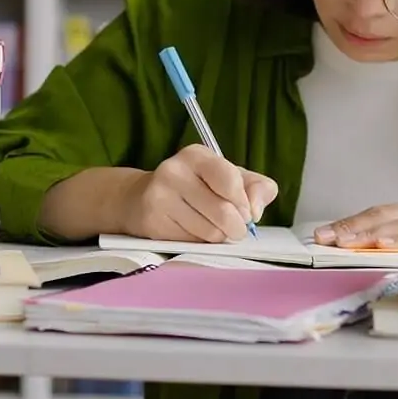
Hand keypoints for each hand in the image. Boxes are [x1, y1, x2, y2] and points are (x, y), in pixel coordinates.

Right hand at [121, 144, 277, 242]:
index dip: (244, 203)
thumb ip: (256, 188)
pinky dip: (199, 242)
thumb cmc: (197, 187)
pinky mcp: (153, 222)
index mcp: (197, 155)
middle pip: (223, 212)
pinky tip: (190, 230)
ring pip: (210, 232)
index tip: (247, 213)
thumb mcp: (230, 177)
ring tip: (209, 225)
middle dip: (236, 226)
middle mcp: (174, 171)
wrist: (141, 199)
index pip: (230, 180)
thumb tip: (255, 211)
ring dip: (218, 236)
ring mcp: (160, 197)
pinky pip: (192, 243)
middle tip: (235, 228)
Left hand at [313, 203, 397, 250]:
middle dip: (352, 228)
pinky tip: (383, 245)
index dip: (348, 222)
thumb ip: (379, 239)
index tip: (323, 234)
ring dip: (368, 235)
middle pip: (380, 218)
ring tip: (347, 242)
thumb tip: (341, 241)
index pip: (373, 215)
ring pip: (396, 229)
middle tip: (330, 238)